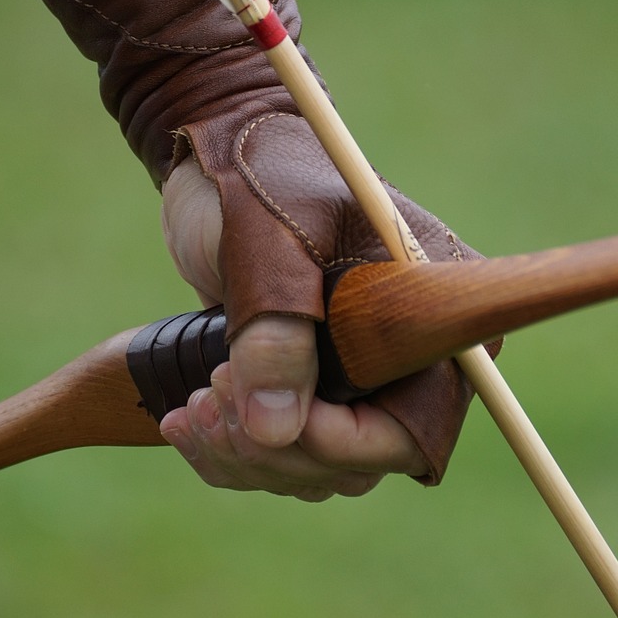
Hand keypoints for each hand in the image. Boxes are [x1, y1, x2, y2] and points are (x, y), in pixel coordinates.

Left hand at [156, 157, 428, 499]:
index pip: (409, 425)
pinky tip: (185, 419)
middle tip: (207, 398)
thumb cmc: (257, 177)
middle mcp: (408, 354)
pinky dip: (233, 449)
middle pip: (357, 460)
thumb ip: (275, 337)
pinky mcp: (310, 382)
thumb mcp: (269, 249)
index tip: (266, 419)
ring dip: (246, 456)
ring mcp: (357, 374)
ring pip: (315, 467)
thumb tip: (275, 434)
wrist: (220, 149)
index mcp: (431, 312)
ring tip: (189, 408)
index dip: (339, 442)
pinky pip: (285, 452)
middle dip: (275, 450)